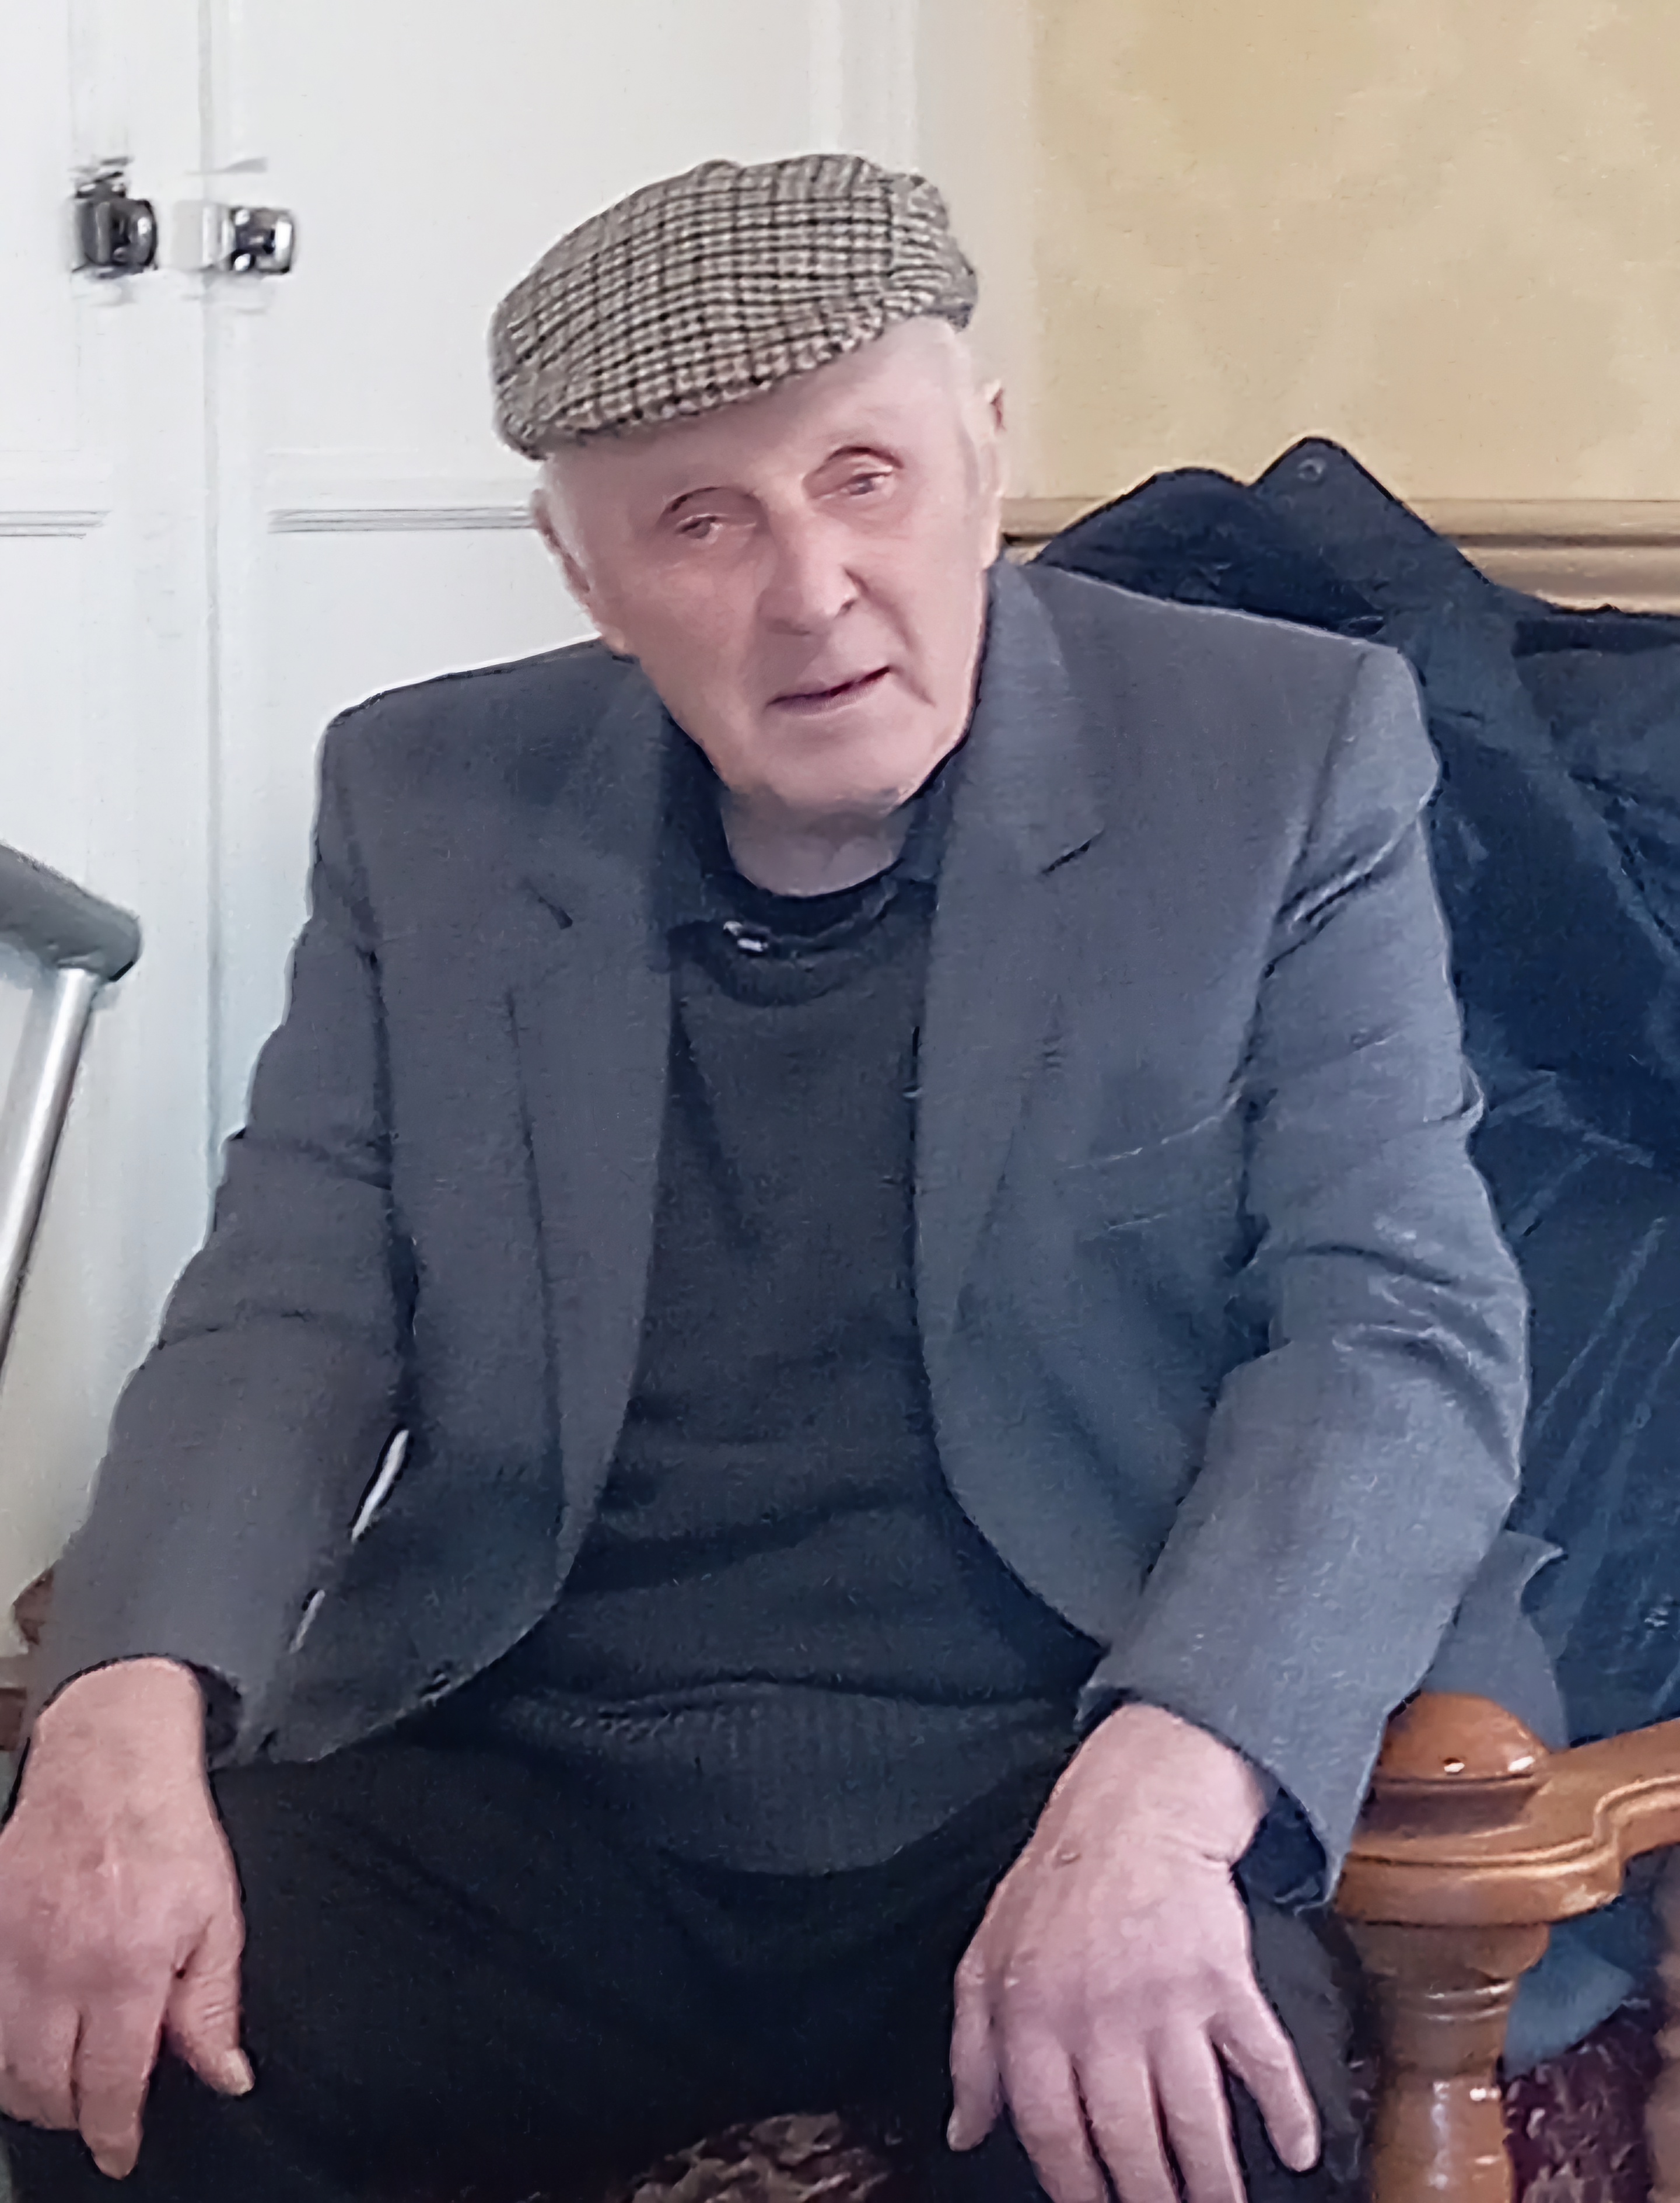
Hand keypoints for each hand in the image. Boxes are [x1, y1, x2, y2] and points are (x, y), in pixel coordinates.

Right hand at [0, 1659, 251, 2178]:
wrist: (109, 1763)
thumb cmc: (167, 1832)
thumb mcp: (216, 1917)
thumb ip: (214, 2004)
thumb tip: (225, 2075)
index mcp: (126, 1965)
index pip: (110, 2085)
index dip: (115, 2133)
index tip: (119, 2151)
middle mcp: (58, 1966)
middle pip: (43, 2087)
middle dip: (72, 2112)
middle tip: (96, 2107)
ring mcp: (9, 1949)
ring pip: (0, 2063)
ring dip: (28, 2087)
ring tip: (62, 2078)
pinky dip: (0, 2040)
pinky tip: (26, 2037)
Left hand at [948, 1703, 1317, 2202]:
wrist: (1130, 1807)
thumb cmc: (1054, 1887)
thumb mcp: (985, 1959)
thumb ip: (970, 2050)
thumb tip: (964, 2131)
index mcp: (1033, 2017)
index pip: (1050, 2134)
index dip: (1074, 2189)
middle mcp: (1097, 2017)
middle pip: (1126, 2140)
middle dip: (1148, 2198)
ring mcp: (1164, 2000)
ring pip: (1193, 2118)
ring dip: (1212, 2179)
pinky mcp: (1224, 1978)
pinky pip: (1262, 2058)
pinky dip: (1286, 2109)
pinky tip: (1297, 2150)